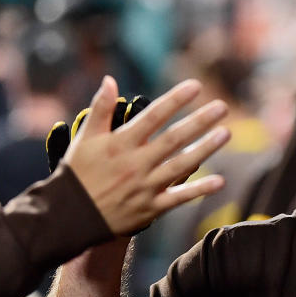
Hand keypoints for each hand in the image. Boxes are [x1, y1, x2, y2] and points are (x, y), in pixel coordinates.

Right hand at [64, 76, 230, 234]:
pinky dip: (199, 190)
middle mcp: (135, 163)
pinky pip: (178, 198)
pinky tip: (220, 181)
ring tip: (227, 133)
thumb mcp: (85, 138)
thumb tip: (110, 79)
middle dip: (199, 122)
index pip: (153, 116)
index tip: (196, 86)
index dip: (175, 100)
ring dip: (205, 149)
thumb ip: (100, 108)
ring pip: (181, 165)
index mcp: (120, 143)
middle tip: (222, 107)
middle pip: (173, 139)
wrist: (69, 217)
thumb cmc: (78, 173)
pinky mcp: (150, 208)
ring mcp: (144, 186)